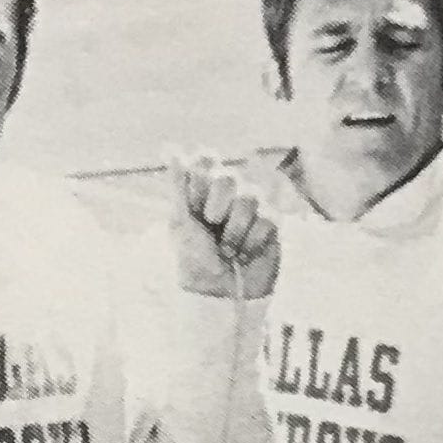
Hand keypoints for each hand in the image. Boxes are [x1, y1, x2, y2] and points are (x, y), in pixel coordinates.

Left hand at [171, 154, 279, 298]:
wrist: (219, 292)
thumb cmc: (194, 260)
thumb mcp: (181, 224)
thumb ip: (179, 187)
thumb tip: (171, 150)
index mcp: (202, 193)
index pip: (207, 161)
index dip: (203, 177)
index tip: (196, 200)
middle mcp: (227, 197)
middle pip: (229, 178)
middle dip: (217, 206)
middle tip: (211, 225)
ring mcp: (251, 210)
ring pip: (250, 200)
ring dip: (234, 232)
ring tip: (227, 251)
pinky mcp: (271, 225)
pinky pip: (267, 220)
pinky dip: (251, 243)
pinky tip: (245, 255)